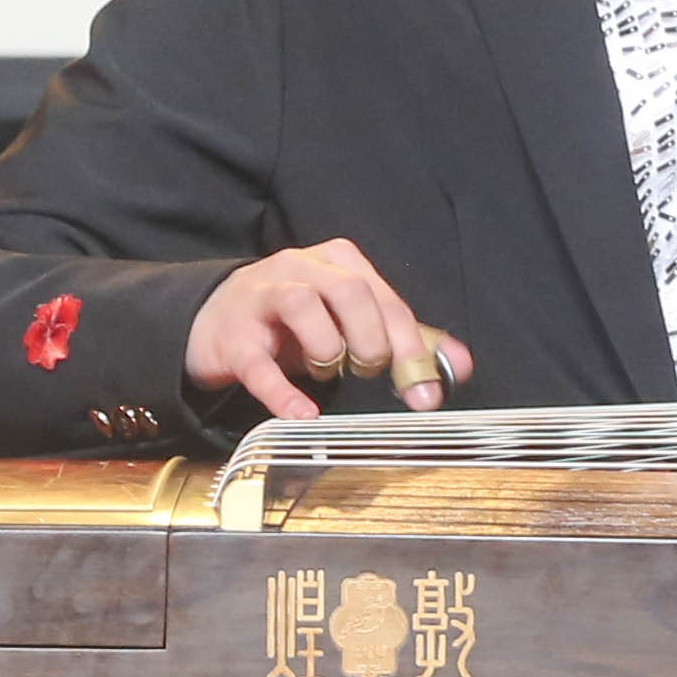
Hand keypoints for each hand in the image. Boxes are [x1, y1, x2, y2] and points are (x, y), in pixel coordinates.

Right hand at [190, 240, 474, 420]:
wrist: (215, 322)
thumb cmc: (294, 323)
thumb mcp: (351, 321)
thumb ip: (404, 339)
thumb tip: (461, 365)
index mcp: (339, 262)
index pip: (386, 299)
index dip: (411, 348)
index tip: (427, 392)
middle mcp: (301, 268)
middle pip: (350, 291)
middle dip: (372, 340)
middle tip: (369, 371)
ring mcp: (262, 297)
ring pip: (303, 304)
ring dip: (327, 347)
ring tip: (328, 372)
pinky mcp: (233, 336)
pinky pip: (258, 363)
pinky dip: (283, 392)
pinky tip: (303, 413)